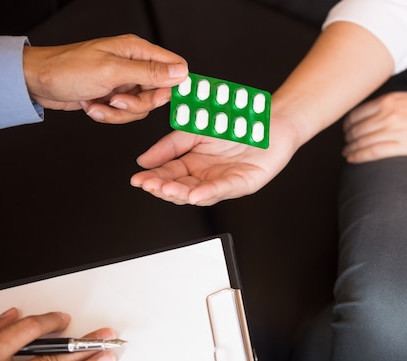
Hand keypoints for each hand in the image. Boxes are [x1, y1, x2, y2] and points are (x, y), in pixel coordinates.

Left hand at [23, 34, 187, 123]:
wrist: (37, 82)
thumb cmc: (67, 69)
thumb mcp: (113, 72)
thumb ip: (150, 73)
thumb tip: (180, 72)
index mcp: (137, 51)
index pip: (175, 67)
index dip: (174, 86)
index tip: (162, 99)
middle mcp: (134, 65)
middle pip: (159, 94)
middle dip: (137, 105)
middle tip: (117, 99)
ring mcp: (124, 82)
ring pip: (141, 108)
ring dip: (119, 112)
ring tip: (99, 102)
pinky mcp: (114, 96)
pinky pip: (125, 114)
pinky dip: (109, 115)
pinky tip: (93, 105)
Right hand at [130, 113, 298, 204]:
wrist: (268, 119)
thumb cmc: (235, 124)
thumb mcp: (194, 130)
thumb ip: (170, 145)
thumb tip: (144, 160)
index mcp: (194, 164)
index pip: (168, 175)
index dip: (153, 178)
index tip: (138, 180)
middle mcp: (207, 176)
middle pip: (180, 188)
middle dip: (163, 188)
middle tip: (149, 185)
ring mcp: (224, 182)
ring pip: (199, 194)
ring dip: (181, 194)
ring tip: (166, 190)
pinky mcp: (243, 183)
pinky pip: (224, 189)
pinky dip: (209, 193)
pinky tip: (195, 194)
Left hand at [342, 92, 406, 162]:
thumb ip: (397, 105)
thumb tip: (385, 114)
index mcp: (392, 99)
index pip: (358, 112)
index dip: (349, 123)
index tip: (347, 130)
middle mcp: (390, 112)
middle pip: (356, 127)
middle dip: (348, 137)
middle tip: (345, 144)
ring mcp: (396, 128)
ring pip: (362, 140)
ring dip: (350, 148)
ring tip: (347, 154)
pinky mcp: (404, 145)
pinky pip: (372, 151)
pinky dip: (358, 156)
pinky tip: (352, 159)